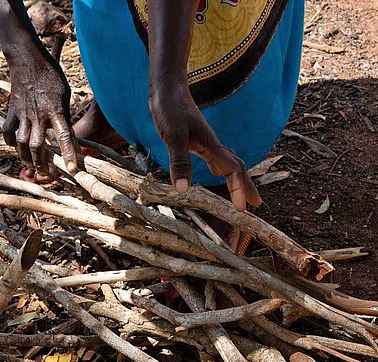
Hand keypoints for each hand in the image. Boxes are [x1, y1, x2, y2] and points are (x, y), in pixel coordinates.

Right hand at [3, 45, 76, 172]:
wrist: (27, 59)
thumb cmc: (51, 76)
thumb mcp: (65, 95)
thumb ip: (65, 116)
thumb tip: (71, 138)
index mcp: (56, 110)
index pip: (64, 136)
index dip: (69, 154)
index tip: (72, 170)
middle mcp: (38, 114)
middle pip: (38, 146)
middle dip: (42, 164)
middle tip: (48, 176)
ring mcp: (23, 113)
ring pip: (22, 143)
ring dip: (26, 158)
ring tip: (31, 168)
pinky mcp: (12, 110)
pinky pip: (8, 130)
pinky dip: (10, 141)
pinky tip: (15, 147)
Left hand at [149, 85, 260, 210]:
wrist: (167, 88)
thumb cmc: (170, 108)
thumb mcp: (173, 136)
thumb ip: (179, 161)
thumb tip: (183, 190)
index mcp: (211, 145)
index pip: (232, 170)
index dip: (238, 190)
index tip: (242, 209)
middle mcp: (213, 145)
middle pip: (237, 168)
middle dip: (247, 186)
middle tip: (257, 204)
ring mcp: (206, 142)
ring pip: (228, 163)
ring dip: (237, 179)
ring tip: (243, 194)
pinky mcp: (198, 140)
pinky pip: (217, 158)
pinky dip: (222, 169)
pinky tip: (217, 173)